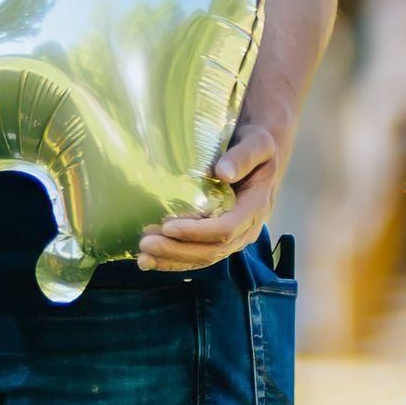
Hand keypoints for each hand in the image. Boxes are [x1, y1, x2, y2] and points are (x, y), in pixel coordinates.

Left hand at [137, 112, 291, 272]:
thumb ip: (243, 157)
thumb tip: (223, 172)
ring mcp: (235, 236)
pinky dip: (174, 260)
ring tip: (143, 257)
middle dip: (178, 250)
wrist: (263, 154)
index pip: (227, 228)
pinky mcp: (221, 237)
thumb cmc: (258, 146)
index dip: (198, 232)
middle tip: (146, 244)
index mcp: (256, 207)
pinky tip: (150, 259)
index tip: (168, 227)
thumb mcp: (258, 144)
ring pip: (204, 257)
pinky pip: (199, 254)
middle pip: (213, 249)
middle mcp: (247, 227)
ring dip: (172, 260)